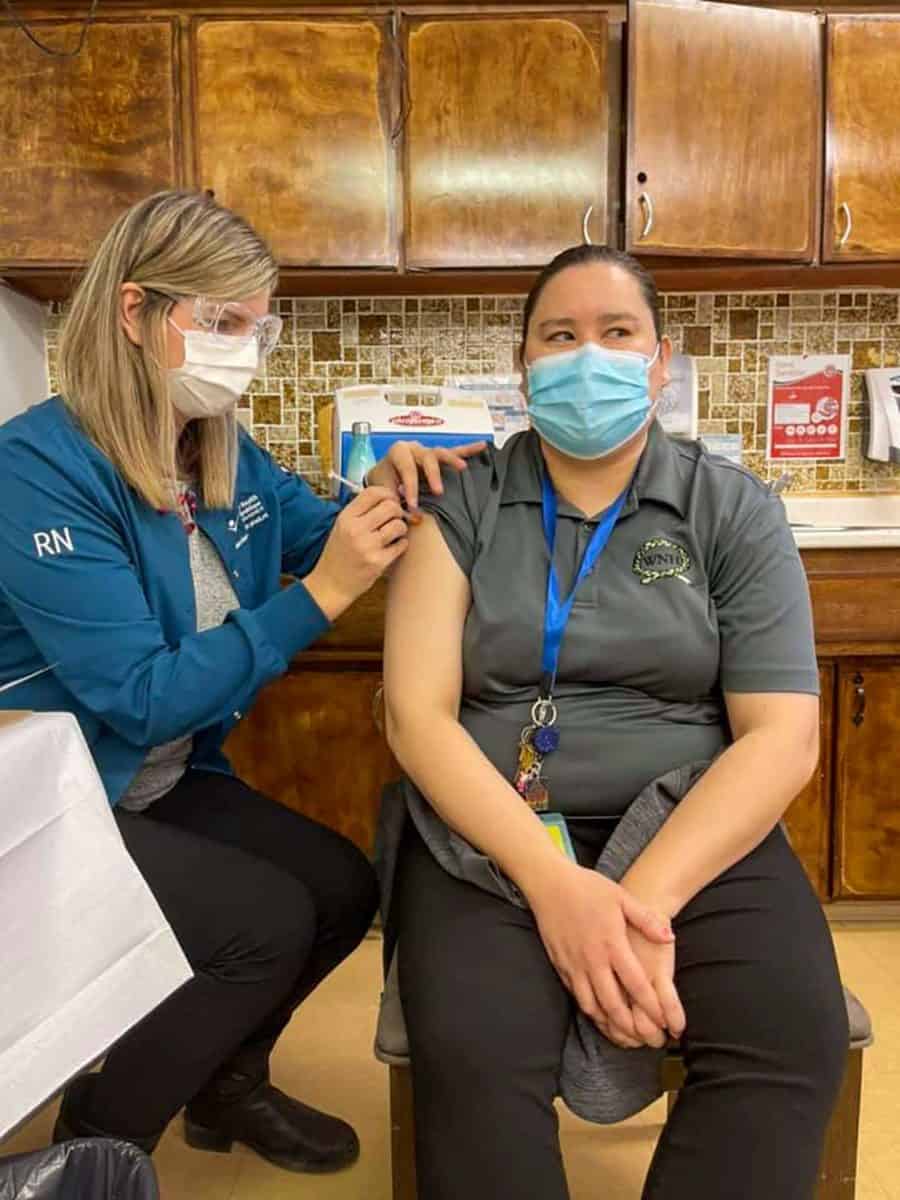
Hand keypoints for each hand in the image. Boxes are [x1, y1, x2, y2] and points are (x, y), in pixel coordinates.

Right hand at [302, 487, 408, 619]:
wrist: (330, 584)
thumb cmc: (338, 554)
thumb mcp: (342, 527)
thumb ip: (362, 512)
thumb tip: (390, 498)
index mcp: (346, 517)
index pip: (373, 493)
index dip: (388, 494)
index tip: (391, 501)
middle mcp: (356, 529)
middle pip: (390, 506)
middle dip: (398, 512)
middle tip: (394, 520)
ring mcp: (368, 546)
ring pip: (399, 525)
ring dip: (401, 529)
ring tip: (393, 535)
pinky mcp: (378, 562)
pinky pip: (401, 545)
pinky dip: (401, 545)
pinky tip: (392, 548)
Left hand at [366, 440, 487, 513]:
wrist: (382, 474)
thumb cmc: (384, 482)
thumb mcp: (384, 491)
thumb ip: (396, 503)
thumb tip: (415, 517)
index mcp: (398, 452)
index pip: (407, 468)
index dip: (411, 488)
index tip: (413, 506)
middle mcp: (415, 448)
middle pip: (427, 457)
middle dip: (433, 475)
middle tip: (438, 492)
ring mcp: (428, 451)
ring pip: (442, 453)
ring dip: (453, 460)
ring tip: (463, 468)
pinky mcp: (439, 457)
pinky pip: (456, 451)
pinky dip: (469, 450)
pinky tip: (483, 447)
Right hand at [526, 860, 674, 1041]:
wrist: (548, 884)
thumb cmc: (588, 888)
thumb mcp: (621, 897)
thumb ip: (646, 920)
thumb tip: (669, 938)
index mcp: (612, 943)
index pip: (636, 984)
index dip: (652, 1007)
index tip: (666, 1022)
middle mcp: (592, 960)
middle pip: (614, 1005)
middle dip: (634, 1028)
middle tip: (650, 1040)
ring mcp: (574, 966)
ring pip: (593, 1008)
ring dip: (611, 1027)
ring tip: (628, 1038)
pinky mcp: (561, 967)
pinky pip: (577, 998)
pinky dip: (592, 1013)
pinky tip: (602, 1019)